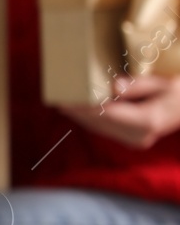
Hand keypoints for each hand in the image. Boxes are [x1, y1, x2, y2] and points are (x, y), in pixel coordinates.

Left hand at [58, 74, 179, 149]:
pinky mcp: (132, 140)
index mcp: (147, 121)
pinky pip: (106, 129)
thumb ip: (138, 85)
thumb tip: (115, 86)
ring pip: (100, 129)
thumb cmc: (177, 92)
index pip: (107, 114)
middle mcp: (139, 136)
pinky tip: (79, 110)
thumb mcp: (162, 83)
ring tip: (62, 103)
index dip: (85, 107)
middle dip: (77, 112)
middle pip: (100, 123)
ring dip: (81, 117)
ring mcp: (136, 141)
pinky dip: (91, 119)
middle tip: (57, 99)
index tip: (66, 100)